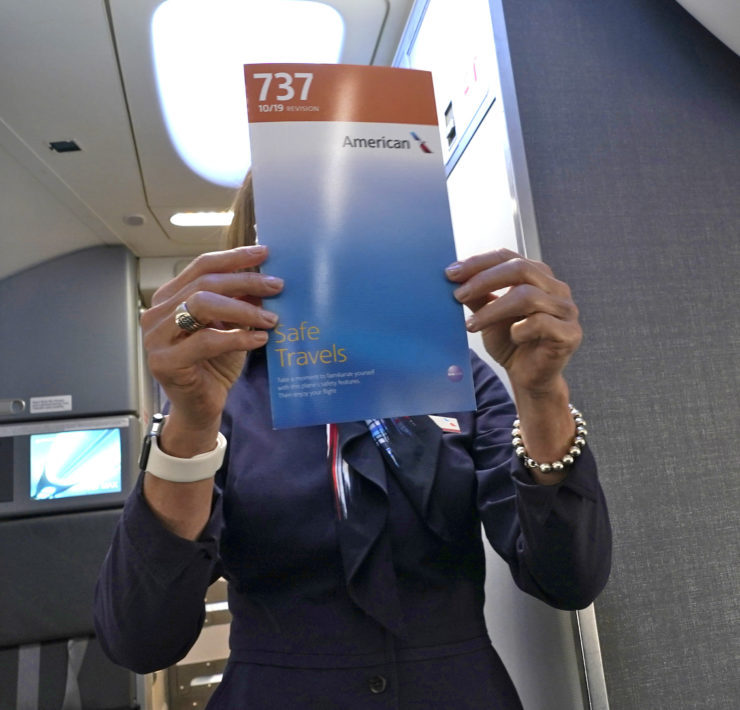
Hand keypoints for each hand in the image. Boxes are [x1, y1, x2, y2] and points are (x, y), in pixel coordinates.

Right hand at [141, 245, 282, 454]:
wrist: (201, 407)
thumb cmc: (215, 366)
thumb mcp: (230, 327)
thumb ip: (239, 302)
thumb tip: (266, 277)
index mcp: (169, 298)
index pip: (202, 266)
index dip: (234, 257)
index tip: (264, 252)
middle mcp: (156, 314)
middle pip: (204, 283)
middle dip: (245, 281)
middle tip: (277, 286)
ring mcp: (156, 338)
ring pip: (202, 305)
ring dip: (243, 309)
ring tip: (271, 318)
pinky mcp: (165, 362)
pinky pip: (206, 340)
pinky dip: (237, 337)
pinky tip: (260, 339)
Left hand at [446, 249, 581, 395]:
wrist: (529, 377)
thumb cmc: (511, 342)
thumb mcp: (487, 315)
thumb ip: (477, 295)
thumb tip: (453, 277)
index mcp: (536, 276)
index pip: (507, 257)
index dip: (478, 262)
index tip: (451, 273)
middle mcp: (555, 287)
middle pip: (519, 269)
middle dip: (484, 280)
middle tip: (458, 295)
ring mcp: (566, 309)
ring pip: (527, 296)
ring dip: (493, 310)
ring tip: (471, 324)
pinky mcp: (570, 333)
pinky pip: (540, 323)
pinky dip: (519, 330)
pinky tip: (512, 337)